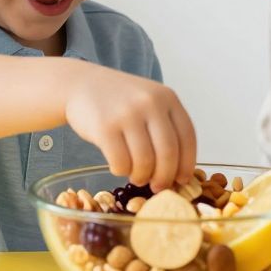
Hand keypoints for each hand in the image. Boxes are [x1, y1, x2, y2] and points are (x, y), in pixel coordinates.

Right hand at [64, 63, 196, 189]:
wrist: (82, 84)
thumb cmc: (119, 101)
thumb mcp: (149, 101)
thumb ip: (166, 127)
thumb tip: (178, 172)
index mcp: (167, 97)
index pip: (187, 137)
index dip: (187, 164)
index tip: (181, 179)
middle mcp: (150, 103)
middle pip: (168, 153)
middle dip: (165, 177)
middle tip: (158, 187)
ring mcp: (127, 114)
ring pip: (145, 161)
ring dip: (142, 177)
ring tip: (137, 177)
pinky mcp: (104, 127)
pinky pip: (121, 163)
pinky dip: (122, 171)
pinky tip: (119, 167)